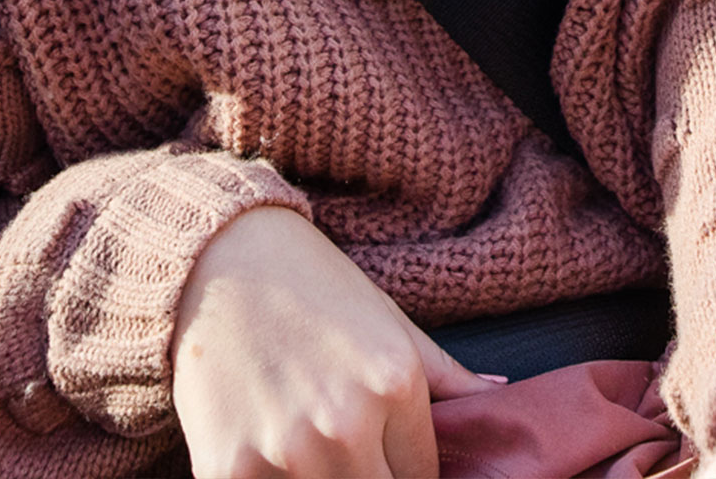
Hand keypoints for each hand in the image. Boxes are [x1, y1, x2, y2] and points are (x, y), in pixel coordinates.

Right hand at [171, 206, 496, 478]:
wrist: (215, 258)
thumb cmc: (310, 286)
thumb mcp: (389, 321)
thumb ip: (447, 374)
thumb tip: (500, 397)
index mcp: (394, 384)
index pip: (424, 478)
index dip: (407, 472)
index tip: (389, 460)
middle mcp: (346, 423)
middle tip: (352, 455)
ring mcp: (286, 450)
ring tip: (310, 450)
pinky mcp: (229, 469)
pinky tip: (269, 459)